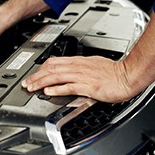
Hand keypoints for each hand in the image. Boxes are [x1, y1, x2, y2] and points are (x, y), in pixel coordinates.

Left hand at [21, 56, 135, 102]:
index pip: (55, 62)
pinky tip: (48, 92)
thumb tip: (71, 72)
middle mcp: (79, 67)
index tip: (33, 75)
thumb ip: (82, 68)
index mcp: (80, 61)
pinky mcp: (89, 86)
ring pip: (57, 76)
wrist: (128, 75)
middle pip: (52, 68)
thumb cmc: (115, 72)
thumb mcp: (94, 65)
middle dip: (36, 76)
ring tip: (32, 88)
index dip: (41, 68)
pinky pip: (69, 86)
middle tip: (26, 83)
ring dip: (42, 82)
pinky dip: (57, 89)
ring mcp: (83, 76)